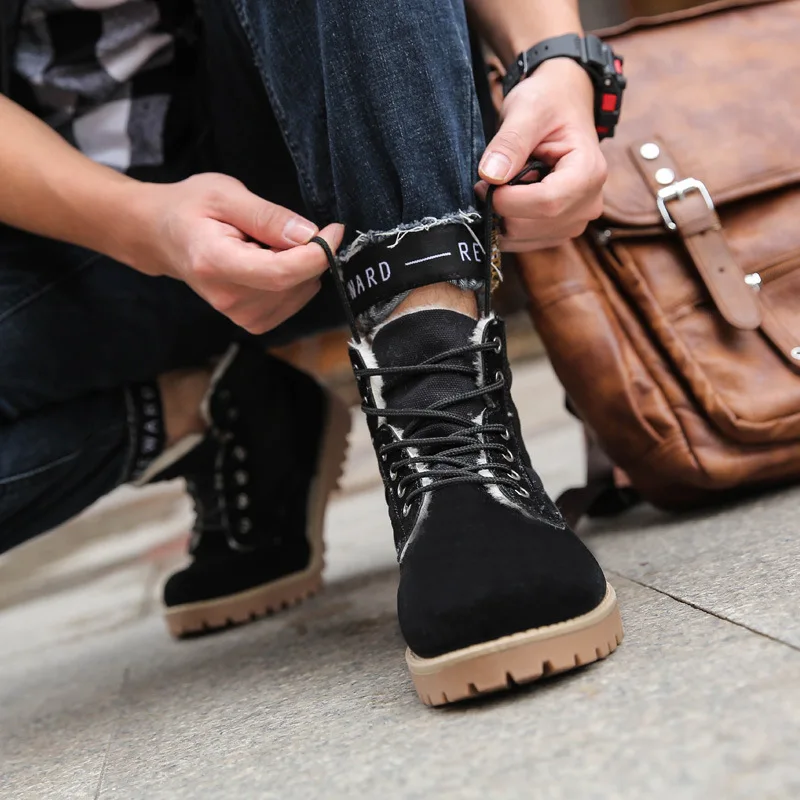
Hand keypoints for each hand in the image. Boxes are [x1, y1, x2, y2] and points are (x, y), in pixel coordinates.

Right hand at [128, 173, 343, 332]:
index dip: (318, 253)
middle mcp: (228, 298)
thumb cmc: (190, 209)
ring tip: (265, 245)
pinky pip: (294, 300)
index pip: (282, 272)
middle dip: (307, 254)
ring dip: (299, 266)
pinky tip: (269, 262)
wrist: (162, 236)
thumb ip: (268, 216)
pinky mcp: (252, 321)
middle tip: (284, 228)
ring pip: (300, 293)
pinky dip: (293, 280)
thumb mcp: (225, 194)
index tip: (333, 230)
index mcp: (216, 263)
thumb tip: (309, 235)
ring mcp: (240, 314)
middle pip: (295, 283)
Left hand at [475, 58, 607, 251]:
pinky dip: (505, 223)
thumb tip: (491, 175)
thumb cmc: (549, 103)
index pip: (546, 204)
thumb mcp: (528, 109)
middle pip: (531, 225)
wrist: (563, 105)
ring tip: (507, 182)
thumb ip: (510, 142)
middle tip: (492, 177)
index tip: (485, 182)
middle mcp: (588, 204)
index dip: (508, 199)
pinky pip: (522, 241)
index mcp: (589, 173)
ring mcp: (574, 221)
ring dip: (502, 215)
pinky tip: (511, 196)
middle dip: (501, 207)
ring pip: (523, 238)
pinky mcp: (558, 230)